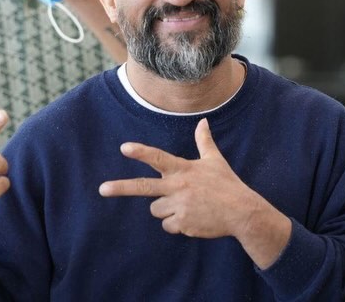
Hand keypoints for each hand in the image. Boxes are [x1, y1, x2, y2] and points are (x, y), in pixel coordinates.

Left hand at [99, 118, 257, 239]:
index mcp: (183, 169)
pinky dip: (176, 224)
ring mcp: (179, 206)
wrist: (242, 213)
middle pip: (143, 187)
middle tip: (102, 189)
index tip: (124, 148)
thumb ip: (204, 141)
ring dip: (166, 209)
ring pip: (156, 209)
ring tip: (188, 205)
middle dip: (121, 188)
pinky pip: (167, 225)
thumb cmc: (227, 184)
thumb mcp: (215, 161)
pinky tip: (193, 219)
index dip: (140, 152)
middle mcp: (178, 186)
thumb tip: (203, 121)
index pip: (158, 158)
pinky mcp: (183, 224)